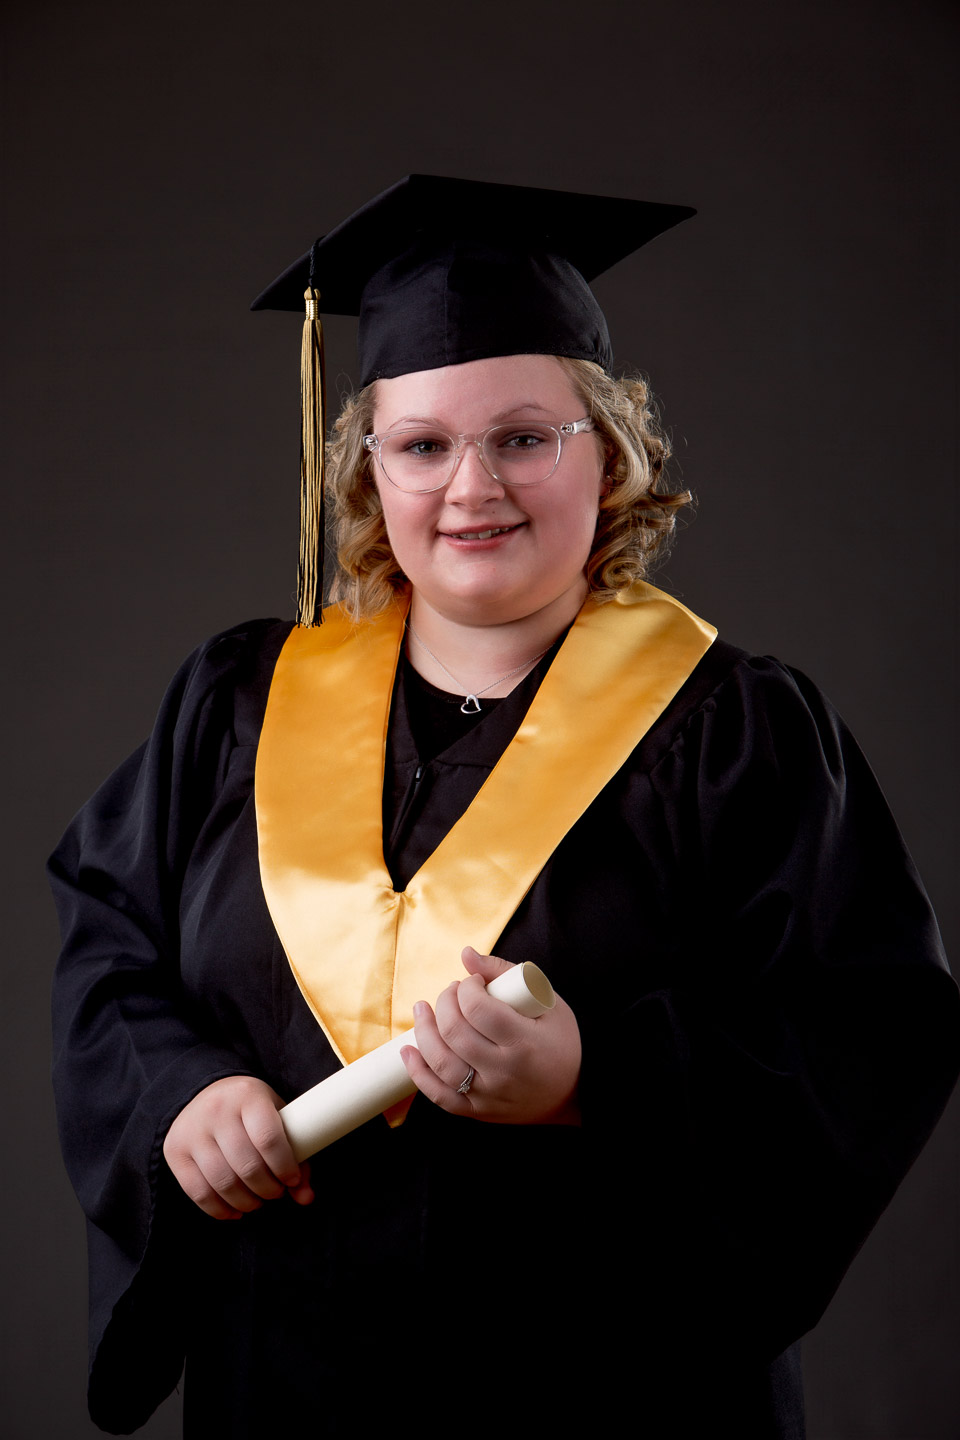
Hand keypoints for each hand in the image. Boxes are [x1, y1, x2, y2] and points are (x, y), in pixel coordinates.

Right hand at [162, 1075, 313, 1219]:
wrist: (202, 1093)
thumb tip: (306, 1197)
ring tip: (257, 1201)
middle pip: (247, 1165)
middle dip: (268, 1189)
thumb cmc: (248, 1108)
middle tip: (275, 1192)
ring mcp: (193, 1131)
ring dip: (246, 1202)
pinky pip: (198, 1192)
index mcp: (248, 1096)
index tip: (292, 1180)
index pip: (268, 1138)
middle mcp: (217, 1111)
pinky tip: (235, 1210)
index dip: (284, 1167)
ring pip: (223, 1182)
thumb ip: (295, 1153)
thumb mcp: (275, 1115)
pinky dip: (220, 1209)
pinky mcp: (175, 1151)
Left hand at [400, 947, 580, 1124]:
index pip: (478, 1008)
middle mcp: (504, 1072)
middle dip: (444, 1003)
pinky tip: (409, 1050)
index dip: (466, 988)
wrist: (575, 1094)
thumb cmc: (562, 1042)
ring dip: (423, 1032)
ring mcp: (489, 1095)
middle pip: (455, 1032)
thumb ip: (505, 973)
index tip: (471, 982)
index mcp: (525, 1042)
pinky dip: (418, 1073)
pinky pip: (439, 1096)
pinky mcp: (478, 1112)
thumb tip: (466, 954)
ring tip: (422, 1011)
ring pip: (441, 1063)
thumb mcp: (547, 1002)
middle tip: (450, 992)